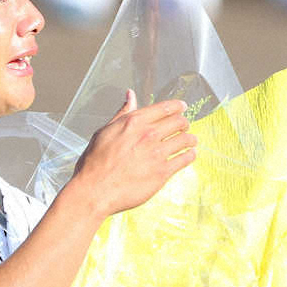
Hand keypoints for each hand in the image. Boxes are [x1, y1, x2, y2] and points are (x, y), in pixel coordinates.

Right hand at [70, 89, 197, 220]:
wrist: (94, 190)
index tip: (182, 108)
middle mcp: (148, 135)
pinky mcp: (162, 172)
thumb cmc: (95, 163)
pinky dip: (190, 155)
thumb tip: (131, 95)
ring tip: (191, 141)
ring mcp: (156, 154)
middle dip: (184, 123)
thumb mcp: (104, 131)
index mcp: (134, 122)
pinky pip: (185, 159)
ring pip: (185, 140)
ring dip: (190, 139)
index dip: (177, 106)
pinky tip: (189, 155)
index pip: (165, 108)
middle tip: (184, 127)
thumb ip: (122, 113)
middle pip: (179, 122)